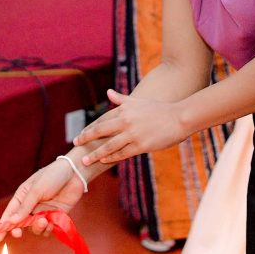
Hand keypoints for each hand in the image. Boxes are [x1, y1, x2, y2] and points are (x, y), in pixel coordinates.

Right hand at [0, 160, 86, 240]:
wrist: (75, 174)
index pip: (10, 213)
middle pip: (21, 223)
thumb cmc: (53, 176)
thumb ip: (25, 207)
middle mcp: (31, 206)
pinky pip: (48, 229)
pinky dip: (48, 229)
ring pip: (34, 228)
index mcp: (23, 196)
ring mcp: (43, 212)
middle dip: (18, 229)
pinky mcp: (55, 217)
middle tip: (18, 233)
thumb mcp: (36, 189)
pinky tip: (52, 222)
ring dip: (37, 227)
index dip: (3, 225)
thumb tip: (11, 221)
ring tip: (44, 220)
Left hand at [73, 90, 188, 166]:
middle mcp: (126, 121)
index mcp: (124, 110)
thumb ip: (121, 99)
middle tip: (76, 144)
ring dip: (96, 153)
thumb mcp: (138, 102)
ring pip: (109, 145)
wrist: (179, 118)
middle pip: (101, 131)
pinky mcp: (141, 146)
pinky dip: (112, 157)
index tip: (80, 135)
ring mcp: (133, 134)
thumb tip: (108, 92)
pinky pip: (123, 153)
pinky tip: (104, 161)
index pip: (102, 120)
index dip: (89, 128)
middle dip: (87, 138)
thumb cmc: (158, 110)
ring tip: (86, 160)